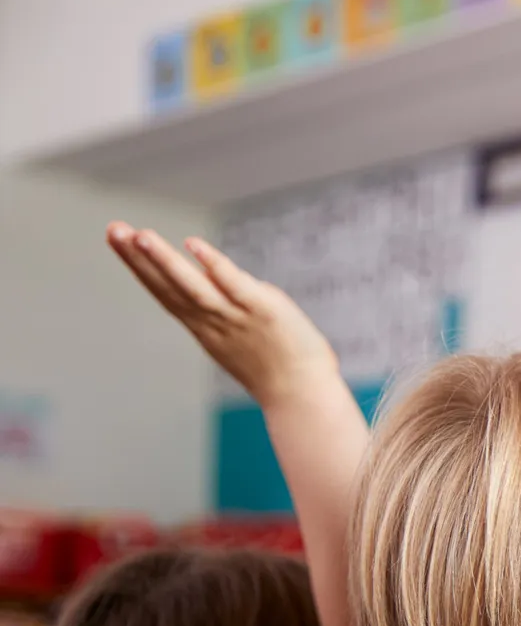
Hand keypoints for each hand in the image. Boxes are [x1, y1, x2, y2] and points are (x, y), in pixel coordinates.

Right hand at [107, 224, 338, 405]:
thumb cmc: (279, 368)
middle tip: (112, 228)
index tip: (116, 238)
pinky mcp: (262, 311)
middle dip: (137, 258)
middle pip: (167, 287)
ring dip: (163, 261)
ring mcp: (235, 317)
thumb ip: (228, 302)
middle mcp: (212, 321)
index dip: (139, 266)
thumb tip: (218, 274)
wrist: (303, 397)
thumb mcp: (241, 332)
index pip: (164, 291)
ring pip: (192, 287)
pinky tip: (192, 244)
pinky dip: (212, 266)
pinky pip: (234, 286)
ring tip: (139, 235)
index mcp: (204, 326)